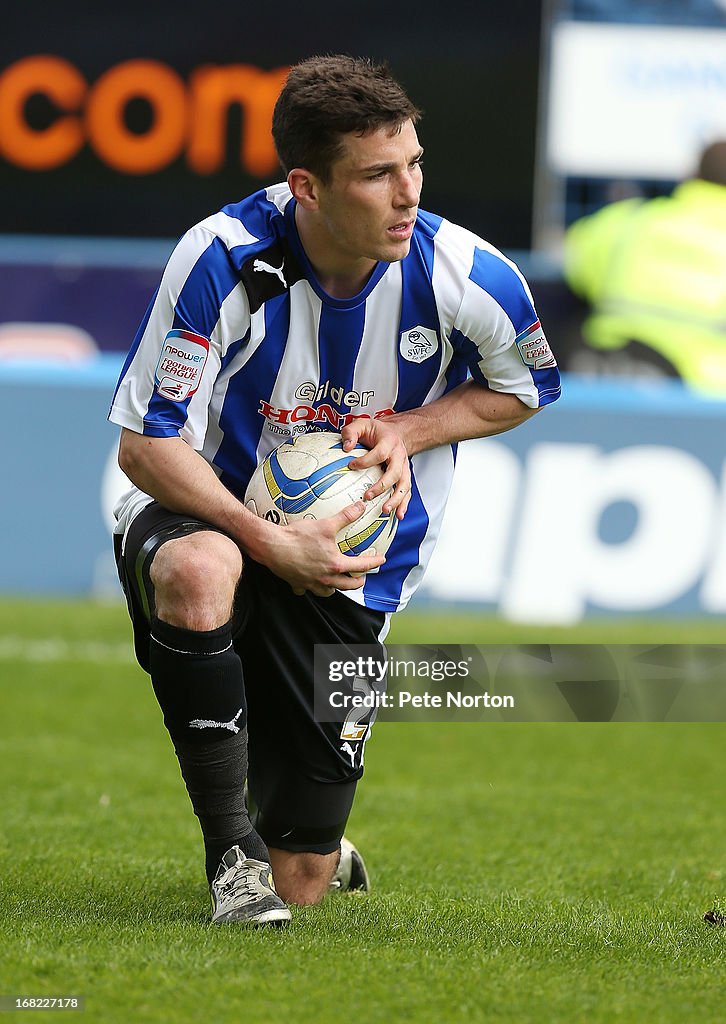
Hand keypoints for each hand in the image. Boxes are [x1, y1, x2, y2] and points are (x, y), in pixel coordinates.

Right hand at [257, 501, 385, 596]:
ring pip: (328, 592)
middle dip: (357, 582)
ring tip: (338, 582)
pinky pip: (305, 590)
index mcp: (335, 564)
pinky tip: (309, 582)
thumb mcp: (325, 524)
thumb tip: (361, 506)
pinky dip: (310, 588)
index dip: (373, 563)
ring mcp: (311, 583)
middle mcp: (325, 577)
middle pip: (347, 585)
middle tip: (362, 577)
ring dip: (336, 588)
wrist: (272, 546)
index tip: (381, 561)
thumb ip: (345, 516)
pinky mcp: (297, 583)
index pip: (360, 566)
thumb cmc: (299, 536)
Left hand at [341, 417, 411, 519]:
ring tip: (386, 510)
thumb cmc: (376, 431)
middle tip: (368, 496)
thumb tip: (346, 447)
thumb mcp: (362, 424)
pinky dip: (404, 504)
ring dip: (396, 499)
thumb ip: (351, 432)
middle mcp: (399, 456)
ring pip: (404, 485)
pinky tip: (398, 515)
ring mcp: (404, 467)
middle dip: (382, 486)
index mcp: (389, 442)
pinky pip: (407, 492)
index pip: (379, 454)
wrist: (395, 433)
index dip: (365, 461)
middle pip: (395, 473)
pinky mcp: (405, 477)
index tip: (351, 466)